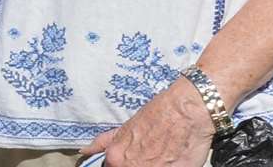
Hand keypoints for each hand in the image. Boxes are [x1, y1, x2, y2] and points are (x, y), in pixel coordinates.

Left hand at [80, 79, 212, 166]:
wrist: (188, 110)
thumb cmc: (159, 113)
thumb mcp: (126, 126)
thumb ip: (105, 142)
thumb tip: (84, 151)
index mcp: (116, 158)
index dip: (121, 163)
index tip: (133, 158)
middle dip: (139, 164)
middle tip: (152, 154)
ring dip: (153, 165)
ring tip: (163, 155)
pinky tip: (172, 159)